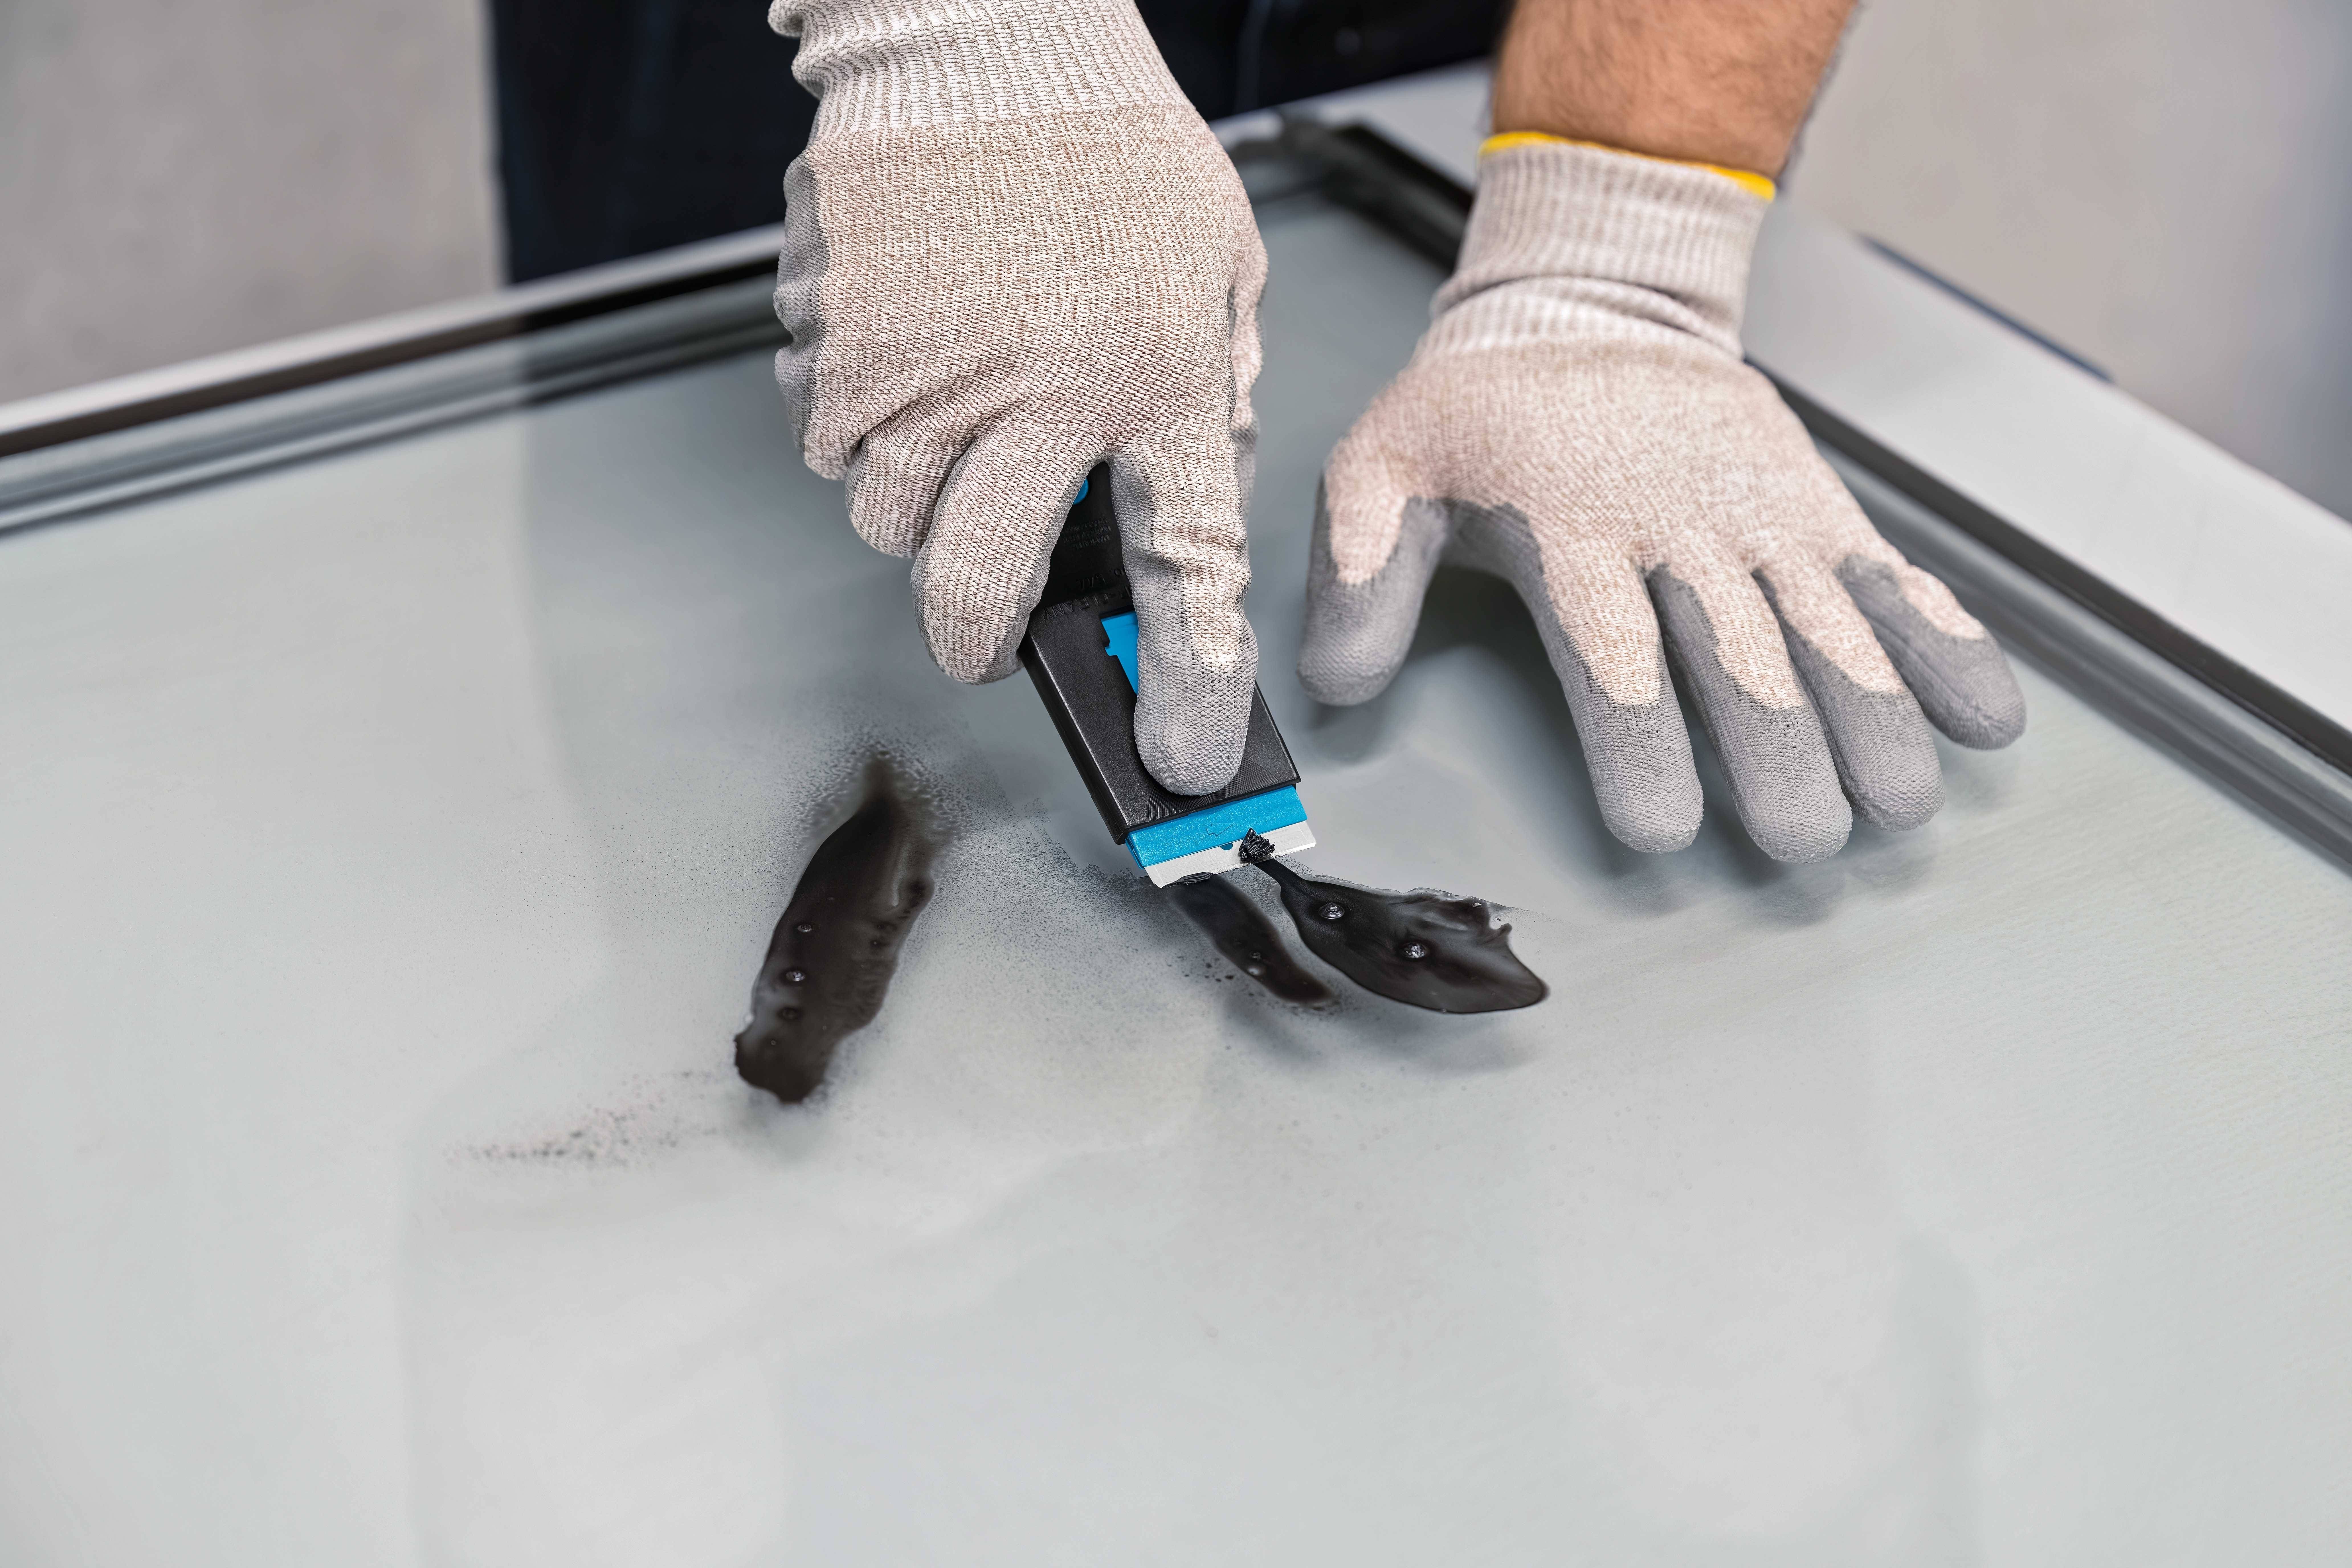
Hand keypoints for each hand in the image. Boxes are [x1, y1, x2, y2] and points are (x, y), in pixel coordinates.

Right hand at [769, 0, 1266, 794]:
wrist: (986, 35)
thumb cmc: (1112, 153)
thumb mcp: (1217, 280)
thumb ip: (1209, 411)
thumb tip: (1178, 524)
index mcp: (1157, 377)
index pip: (1187, 570)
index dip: (1187, 684)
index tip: (1181, 758)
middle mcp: (1035, 393)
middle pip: (980, 589)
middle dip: (980, 640)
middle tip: (988, 634)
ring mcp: (921, 371)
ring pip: (887, 524)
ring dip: (918, 507)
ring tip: (955, 420)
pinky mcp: (837, 342)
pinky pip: (829, 444)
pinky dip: (861, 429)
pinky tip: (907, 359)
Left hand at [1299, 139, 2023, 861]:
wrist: (1590, 300)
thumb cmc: (1480, 409)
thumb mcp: (1383, 465)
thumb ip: (1359, 574)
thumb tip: (1336, 684)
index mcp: (1573, 528)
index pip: (1614, 654)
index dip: (1642, 746)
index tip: (1664, 829)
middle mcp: (1682, 526)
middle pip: (1743, 657)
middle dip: (1781, 755)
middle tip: (1802, 842)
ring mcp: (1764, 516)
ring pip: (1833, 628)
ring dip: (1877, 720)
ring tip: (1902, 805)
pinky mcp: (1820, 508)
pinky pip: (1893, 580)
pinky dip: (1946, 644)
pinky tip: (1988, 718)